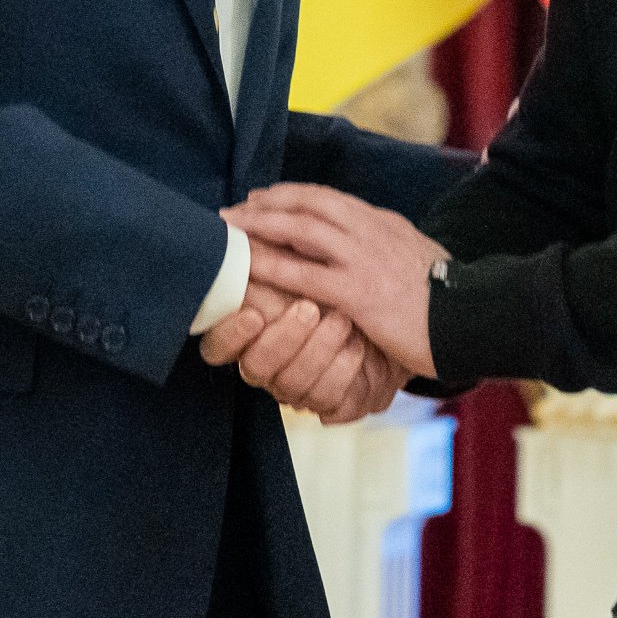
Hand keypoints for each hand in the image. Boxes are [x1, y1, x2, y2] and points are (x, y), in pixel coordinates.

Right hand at [198, 275, 405, 424]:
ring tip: (342, 321)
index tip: (253, 314)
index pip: (218, 348)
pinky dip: (345, 370)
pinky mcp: (336, 404)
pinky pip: (332, 399)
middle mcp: (272, 366)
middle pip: (256, 367)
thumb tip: (250, 213)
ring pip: (293, 384)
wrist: (398, 333)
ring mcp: (303, 389)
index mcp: (254, 337)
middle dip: (283, 338)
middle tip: (307, 309)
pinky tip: (359, 348)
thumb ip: (277, 255)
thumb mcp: (310, 272)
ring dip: (317, 349)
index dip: (229, 334)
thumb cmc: (342, 293)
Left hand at [227, 183, 445, 380]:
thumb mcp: (420, 261)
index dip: (292, 196)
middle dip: (266, 203)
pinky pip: (301, 273)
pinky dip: (270, 266)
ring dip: (259, 226)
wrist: (480, 317)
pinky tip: (247, 268)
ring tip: (229, 231)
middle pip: (308, 204)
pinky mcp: (357, 291)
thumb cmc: (453, 301)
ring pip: (300, 229)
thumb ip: (391, 252)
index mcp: (385, 223)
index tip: (266, 198)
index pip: (329, 199)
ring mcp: (363, 258)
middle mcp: (371, 230)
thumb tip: (375, 254)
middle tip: (235, 209)